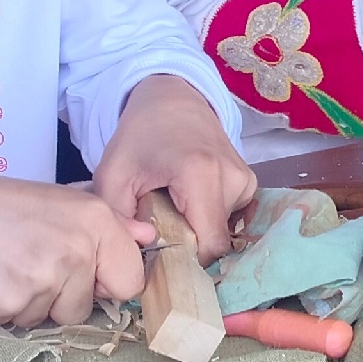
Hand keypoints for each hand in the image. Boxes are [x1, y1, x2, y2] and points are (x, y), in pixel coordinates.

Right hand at [0, 165, 157, 328]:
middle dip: (58, 297)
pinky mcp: (7, 303)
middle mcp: (75, 248)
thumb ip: (105, 225)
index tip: (78, 274)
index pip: (131, 280)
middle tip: (23, 261)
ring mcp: (42, 278)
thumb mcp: (54, 201)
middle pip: (85, 306)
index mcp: (95, 219)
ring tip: (0, 265)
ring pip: (48, 318)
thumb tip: (150, 238)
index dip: (104, 284)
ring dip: (25, 303)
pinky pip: (14, 324)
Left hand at [91, 73, 256, 264]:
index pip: (210, 244)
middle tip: (159, 233)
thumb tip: (138, 256)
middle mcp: (233, 178)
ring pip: (224, 231)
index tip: (160, 257)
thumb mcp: (112, 176)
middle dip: (189, 247)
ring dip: (197, 231)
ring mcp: (246, 179)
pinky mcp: (250, 182)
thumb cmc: (139, 137)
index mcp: (200, 174)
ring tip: (173, 211)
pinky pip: (230, 218)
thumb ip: (119, 219)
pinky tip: (189, 204)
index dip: (186, 261)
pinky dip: (208, 219)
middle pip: (218, 240)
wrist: (172, 100)